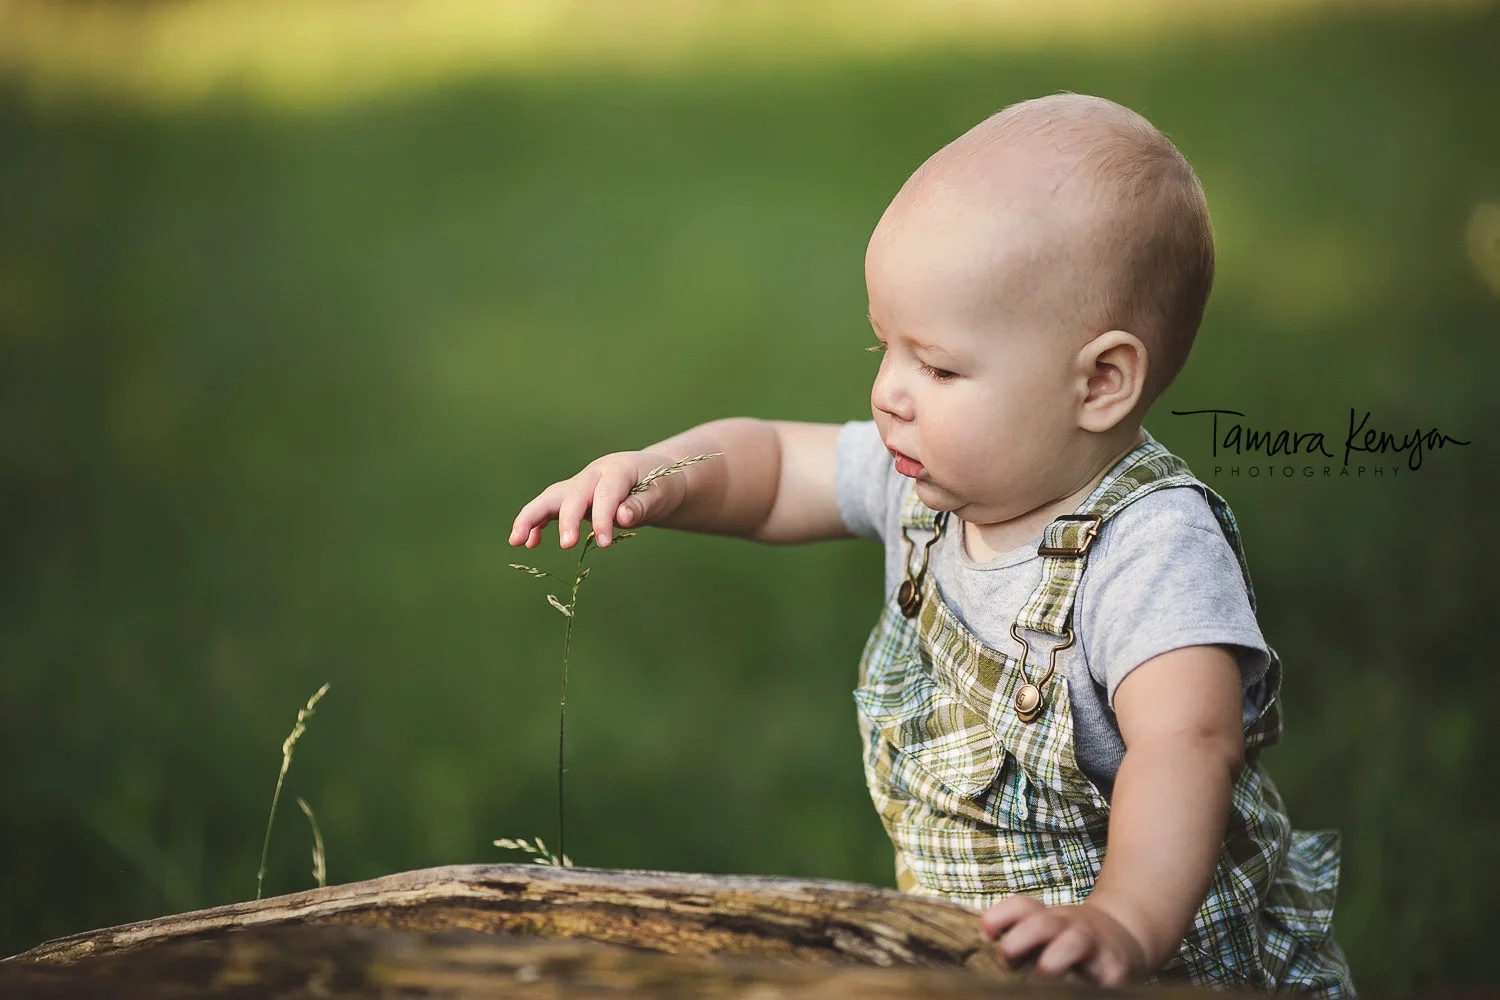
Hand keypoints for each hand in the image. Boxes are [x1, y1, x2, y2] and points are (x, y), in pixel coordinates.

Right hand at [510, 451, 685, 549]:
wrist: (655, 477)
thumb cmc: (660, 486)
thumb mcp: (660, 494)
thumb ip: (641, 505)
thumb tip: (622, 517)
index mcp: (617, 470)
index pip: (606, 493)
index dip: (603, 517)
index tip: (604, 543)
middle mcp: (593, 474)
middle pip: (573, 493)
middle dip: (567, 519)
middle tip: (566, 546)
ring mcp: (579, 485)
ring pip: (551, 498)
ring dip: (532, 517)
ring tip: (516, 541)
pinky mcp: (572, 498)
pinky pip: (549, 509)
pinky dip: (537, 524)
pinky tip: (528, 544)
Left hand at [979, 895, 1148, 986]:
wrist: (1125, 938)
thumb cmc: (1071, 940)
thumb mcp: (1044, 930)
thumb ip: (1016, 935)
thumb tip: (983, 945)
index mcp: (1046, 918)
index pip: (1021, 907)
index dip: (999, 916)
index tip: (986, 934)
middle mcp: (1068, 926)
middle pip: (1041, 923)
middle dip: (1020, 938)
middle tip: (1007, 958)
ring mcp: (1093, 946)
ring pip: (1072, 944)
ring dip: (1054, 958)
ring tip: (1045, 971)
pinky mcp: (1115, 969)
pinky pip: (1103, 976)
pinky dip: (1089, 983)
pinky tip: (1078, 991)